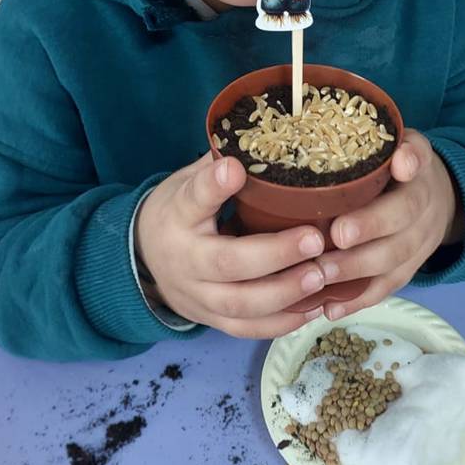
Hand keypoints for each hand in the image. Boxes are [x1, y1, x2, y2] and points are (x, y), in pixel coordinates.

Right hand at [135, 153, 327, 337]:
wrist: (143, 258)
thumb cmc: (178, 211)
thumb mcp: (186, 181)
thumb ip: (219, 165)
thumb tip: (265, 136)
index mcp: (177, 215)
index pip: (193, 198)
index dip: (213, 185)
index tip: (235, 169)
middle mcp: (184, 259)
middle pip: (227, 263)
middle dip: (274, 255)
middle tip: (315, 240)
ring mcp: (197, 295)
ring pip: (241, 305)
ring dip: (285, 294)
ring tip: (321, 276)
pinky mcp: (211, 319)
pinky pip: (248, 329)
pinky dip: (282, 323)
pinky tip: (314, 307)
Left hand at [322, 130, 463, 320]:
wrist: (440, 197)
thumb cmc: (398, 163)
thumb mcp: (400, 140)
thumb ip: (386, 140)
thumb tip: (380, 151)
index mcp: (421, 172)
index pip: (418, 168)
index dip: (409, 165)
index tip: (397, 168)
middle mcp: (424, 210)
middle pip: (403, 224)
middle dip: (371, 230)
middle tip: (335, 236)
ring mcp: (418, 244)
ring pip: (393, 262)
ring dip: (357, 271)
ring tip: (321, 275)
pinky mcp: (407, 271)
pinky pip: (385, 288)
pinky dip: (358, 300)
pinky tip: (330, 308)